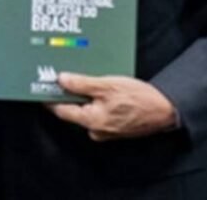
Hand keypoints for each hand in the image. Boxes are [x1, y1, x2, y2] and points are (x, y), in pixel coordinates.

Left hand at [46, 73, 177, 141]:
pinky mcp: (114, 126)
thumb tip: (61, 80)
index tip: (41, 86)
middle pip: (73, 109)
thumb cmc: (139, 98)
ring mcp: (105, 130)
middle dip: (68, 92)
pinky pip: (98, 111)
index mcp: (91, 121)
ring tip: (81, 76)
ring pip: (86, 109)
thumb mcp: (107, 86)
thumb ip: (82, 84)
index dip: (50, 97)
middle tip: (61, 75)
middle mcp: (96, 129)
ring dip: (83, 94)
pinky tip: (99, 85)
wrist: (165, 110)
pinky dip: (95, 99)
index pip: (61, 110)